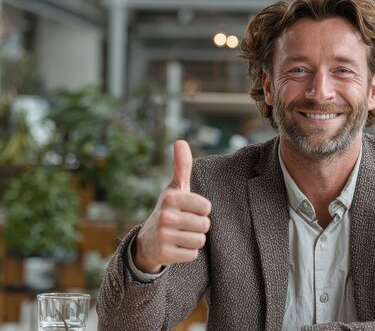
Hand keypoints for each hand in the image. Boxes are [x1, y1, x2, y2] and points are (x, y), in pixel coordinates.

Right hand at [134, 140, 211, 273]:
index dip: (202, 211)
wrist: (148, 241)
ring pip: (200, 241)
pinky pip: (192, 255)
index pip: (206, 207)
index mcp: (171, 198)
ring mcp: (163, 236)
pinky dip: (187, 253)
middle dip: (199, 227)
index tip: (189, 210)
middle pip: (205, 225)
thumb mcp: (175, 188)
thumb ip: (182, 166)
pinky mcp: (164, 254)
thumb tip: (180, 141)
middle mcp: (165, 216)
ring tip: (180, 236)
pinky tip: (176, 247)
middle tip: (184, 225)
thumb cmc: (169, 210)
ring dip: (193, 240)